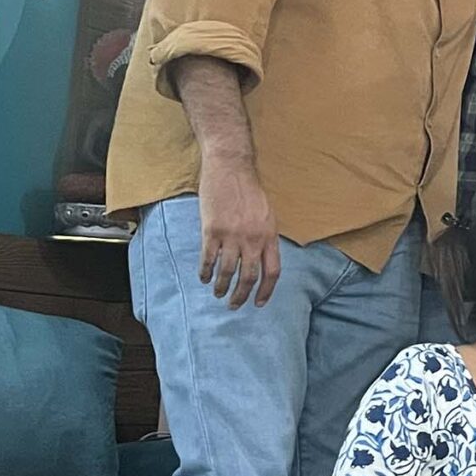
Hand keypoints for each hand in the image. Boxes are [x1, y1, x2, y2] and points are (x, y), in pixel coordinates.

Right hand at [197, 156, 280, 306]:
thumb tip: (262, 259)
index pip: (272, 272)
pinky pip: (208, 258)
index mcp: (270, 236)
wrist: (231, 169)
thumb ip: (266, 238)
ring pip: (227, 272)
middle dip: (241, 296)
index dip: (266, 291)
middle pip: (249, 277)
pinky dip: (205, 271)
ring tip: (217, 294)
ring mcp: (232, 236)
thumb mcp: (268, 215)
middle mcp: (253, 239)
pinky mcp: (211, 231)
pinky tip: (203, 278)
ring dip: (221, 287)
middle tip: (234, 305)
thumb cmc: (250, 191)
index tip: (259, 303)